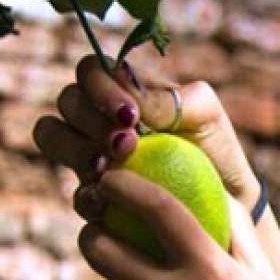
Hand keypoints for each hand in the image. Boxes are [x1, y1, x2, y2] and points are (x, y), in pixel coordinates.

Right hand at [33, 54, 261, 207]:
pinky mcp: (95, 197)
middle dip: (91, 120)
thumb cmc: (218, 154)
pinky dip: (87, 194)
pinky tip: (108, 201)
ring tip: (108, 168)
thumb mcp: (207, 118)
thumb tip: (132, 100)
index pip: (91, 70)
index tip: (130, 115)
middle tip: (126, 144)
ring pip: (52, 135)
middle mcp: (100, 118)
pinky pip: (74, 191)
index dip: (101, 88)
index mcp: (125, 90)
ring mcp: (91, 156)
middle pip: (67, 101)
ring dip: (76, 149)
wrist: (227, 209)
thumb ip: (172, 99)